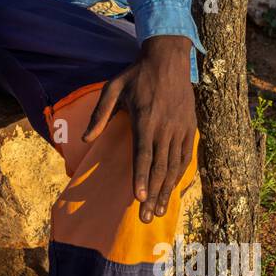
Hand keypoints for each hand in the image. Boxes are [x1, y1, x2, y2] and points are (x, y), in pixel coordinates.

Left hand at [81, 35, 196, 222]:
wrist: (169, 58)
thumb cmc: (136, 75)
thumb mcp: (113, 88)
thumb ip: (100, 115)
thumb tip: (85, 139)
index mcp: (145, 119)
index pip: (143, 154)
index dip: (141, 177)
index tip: (138, 197)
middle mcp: (165, 127)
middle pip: (159, 167)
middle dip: (152, 194)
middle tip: (145, 217)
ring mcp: (180, 128)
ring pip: (174, 165)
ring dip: (166, 190)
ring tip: (158, 211)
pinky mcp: (190, 127)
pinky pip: (186, 156)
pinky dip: (179, 175)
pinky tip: (172, 189)